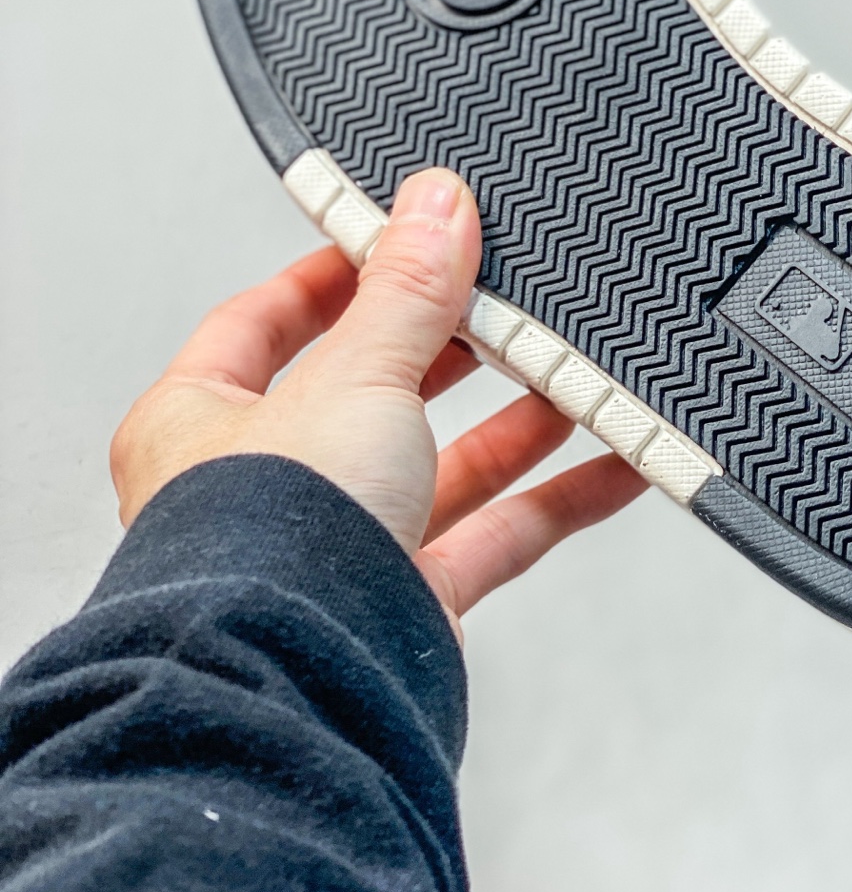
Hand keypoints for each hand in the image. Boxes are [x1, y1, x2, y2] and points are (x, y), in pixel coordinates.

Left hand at [110, 169, 645, 634]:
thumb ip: (407, 292)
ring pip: (441, 466)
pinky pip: (494, 536)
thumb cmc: (267, 546)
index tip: (397, 242)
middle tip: (506, 302)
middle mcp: (261, 490)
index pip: (263, 323)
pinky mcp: (403, 605)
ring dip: (516, 422)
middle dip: (448, 349)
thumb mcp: (354, 375)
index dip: (333, 277)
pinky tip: (612, 464)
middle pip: (369, 392)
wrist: (298, 686)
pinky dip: (557, 499)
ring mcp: (336, 550)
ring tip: (575, 373)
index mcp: (199, 422)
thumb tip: (435, 206)